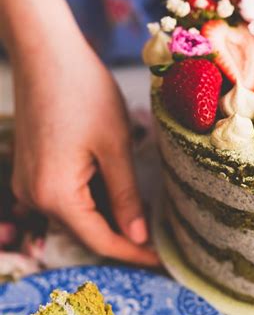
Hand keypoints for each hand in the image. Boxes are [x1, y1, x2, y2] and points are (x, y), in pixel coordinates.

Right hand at [11, 21, 158, 265]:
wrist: (46, 52)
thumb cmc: (83, 93)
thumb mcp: (114, 147)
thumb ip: (125, 196)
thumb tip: (137, 237)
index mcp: (56, 195)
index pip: (101, 240)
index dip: (134, 254)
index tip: (163, 262)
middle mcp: (34, 196)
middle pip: (86, 232)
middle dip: (123, 240)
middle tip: (160, 244)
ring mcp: (28, 182)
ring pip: (75, 216)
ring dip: (108, 221)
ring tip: (145, 221)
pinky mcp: (31, 168)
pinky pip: (64, 197)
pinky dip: (92, 202)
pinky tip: (117, 196)